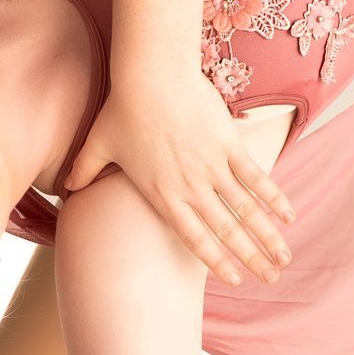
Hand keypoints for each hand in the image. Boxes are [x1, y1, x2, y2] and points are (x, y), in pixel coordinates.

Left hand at [63, 69, 295, 283]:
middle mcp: (191, 187)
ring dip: (269, 237)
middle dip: (252, 259)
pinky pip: (256, 177)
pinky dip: (274, 198)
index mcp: (162, 194)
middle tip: (271, 278)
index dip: (216, 261)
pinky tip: (288, 216)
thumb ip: (83, 172)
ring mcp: (213, 167)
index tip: (234, 279)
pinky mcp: (229, 145)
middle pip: (228, 232)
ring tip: (284, 258)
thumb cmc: (122, 108)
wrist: (151, 74)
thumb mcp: (97, 144)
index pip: (194, 238)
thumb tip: (64, 188)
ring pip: (247, 210)